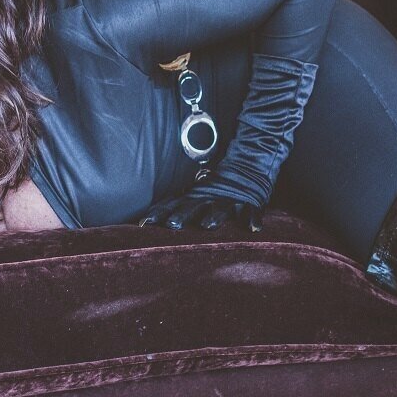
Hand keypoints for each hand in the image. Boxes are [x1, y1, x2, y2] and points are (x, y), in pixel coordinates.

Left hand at [138, 192, 263, 231]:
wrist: (246, 168)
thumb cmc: (213, 191)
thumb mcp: (192, 196)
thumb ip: (171, 208)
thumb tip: (142, 223)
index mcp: (194, 197)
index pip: (173, 205)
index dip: (159, 214)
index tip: (145, 224)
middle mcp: (209, 198)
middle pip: (193, 206)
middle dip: (183, 215)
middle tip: (172, 225)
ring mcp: (229, 200)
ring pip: (221, 208)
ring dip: (214, 216)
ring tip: (208, 225)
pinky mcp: (249, 203)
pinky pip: (251, 211)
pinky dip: (252, 219)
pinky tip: (253, 229)